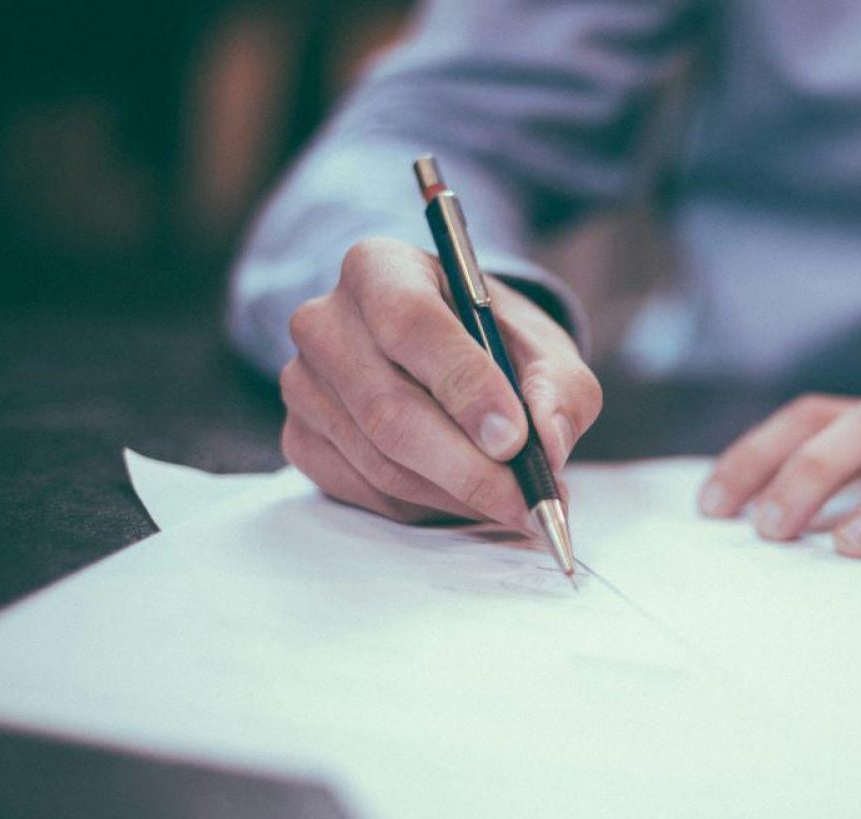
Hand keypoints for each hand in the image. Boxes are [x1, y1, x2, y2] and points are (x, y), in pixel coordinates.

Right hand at [278, 236, 600, 527]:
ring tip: (514, 504)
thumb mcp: (543, 347)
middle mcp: (325, 321)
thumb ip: (559, 387)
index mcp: (380, 268)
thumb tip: (549, 442)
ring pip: (380, 461)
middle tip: (528, 500)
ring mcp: (303, 384)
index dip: (464, 386)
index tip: (514, 439)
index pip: (410, 323)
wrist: (445, 356)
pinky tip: (466, 498)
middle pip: (389, 408)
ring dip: (456, 495)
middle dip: (469, 467)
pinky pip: (365, 491)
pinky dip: (426, 507)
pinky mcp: (301, 438)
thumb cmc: (493, 342)